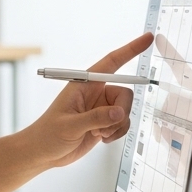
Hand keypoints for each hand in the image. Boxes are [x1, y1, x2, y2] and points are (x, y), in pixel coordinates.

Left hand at [27, 32, 153, 168]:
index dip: (130, 50)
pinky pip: (123, 124)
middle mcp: (95, 93)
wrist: (43, 153)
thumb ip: (95, 118)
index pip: (112, 62)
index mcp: (84, 84)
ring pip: (125, 111)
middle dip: (121, 112)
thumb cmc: (48, 134)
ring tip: (97, 133)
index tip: (148, 38)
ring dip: (116, 126)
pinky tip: (101, 138)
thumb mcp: (70, 125)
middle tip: (104, 127)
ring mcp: (101, 108)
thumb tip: (119, 113)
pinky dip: (116, 133)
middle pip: (125, 94)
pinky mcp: (104, 122)